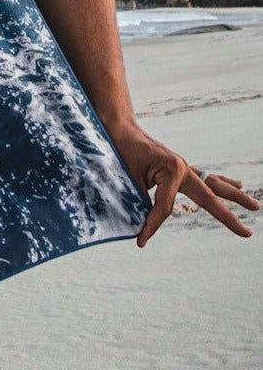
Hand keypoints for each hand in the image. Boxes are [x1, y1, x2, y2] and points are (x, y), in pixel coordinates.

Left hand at [112, 120, 258, 245]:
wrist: (119, 129)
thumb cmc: (121, 151)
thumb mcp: (128, 178)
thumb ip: (141, 200)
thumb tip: (145, 223)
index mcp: (172, 170)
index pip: (166, 208)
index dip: (152, 225)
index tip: (141, 240)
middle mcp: (183, 168)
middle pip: (210, 196)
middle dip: (227, 217)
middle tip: (247, 233)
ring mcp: (184, 167)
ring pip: (214, 184)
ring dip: (234, 195)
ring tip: (255, 207)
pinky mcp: (180, 168)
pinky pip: (205, 177)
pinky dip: (221, 181)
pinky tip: (237, 183)